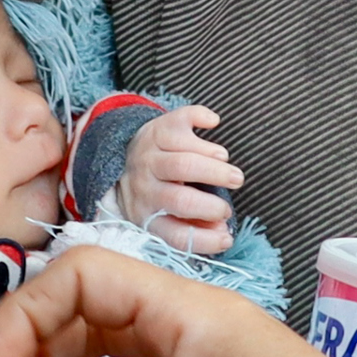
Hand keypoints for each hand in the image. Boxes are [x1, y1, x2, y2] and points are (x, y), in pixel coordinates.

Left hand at [118, 105, 241, 252]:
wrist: (125, 154)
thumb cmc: (156, 189)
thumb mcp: (163, 214)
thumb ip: (193, 226)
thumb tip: (223, 234)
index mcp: (146, 213)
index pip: (174, 234)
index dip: (204, 240)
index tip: (227, 237)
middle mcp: (145, 184)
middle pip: (180, 199)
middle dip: (211, 206)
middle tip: (229, 209)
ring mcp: (150, 154)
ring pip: (182, 163)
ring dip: (214, 169)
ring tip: (232, 173)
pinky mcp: (160, 127)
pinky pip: (181, 120)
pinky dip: (200, 117)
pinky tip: (214, 123)